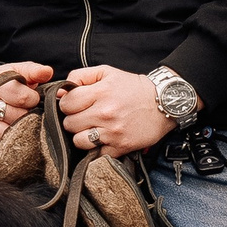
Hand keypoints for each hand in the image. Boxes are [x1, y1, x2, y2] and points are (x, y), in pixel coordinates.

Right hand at [0, 64, 52, 144]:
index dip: (34, 99)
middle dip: (29, 115)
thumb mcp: (18, 72)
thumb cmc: (6, 83)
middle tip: (28, 112)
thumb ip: (34, 71)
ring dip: (20, 130)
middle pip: (18, 116)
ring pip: (8, 132)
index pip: (24, 97)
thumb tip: (47, 72)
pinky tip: (12, 136)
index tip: (33, 98)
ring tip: (21, 122)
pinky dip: (8, 145)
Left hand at [58, 66, 174, 158]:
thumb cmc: (135, 88)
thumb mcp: (108, 72)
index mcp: (102, 92)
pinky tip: (104, 139)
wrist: (166, 102)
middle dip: (75, 120)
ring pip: (79, 141)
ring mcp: (113, 131)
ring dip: (83, 136)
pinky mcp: (121, 146)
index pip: (66, 104)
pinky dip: (98, 149)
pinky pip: (96, 154)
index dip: (69, 104)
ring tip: (93, 129)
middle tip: (87, 116)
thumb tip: (60, 93)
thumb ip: (81, 76)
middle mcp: (106, 113)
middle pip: (69, 124)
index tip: (78, 104)